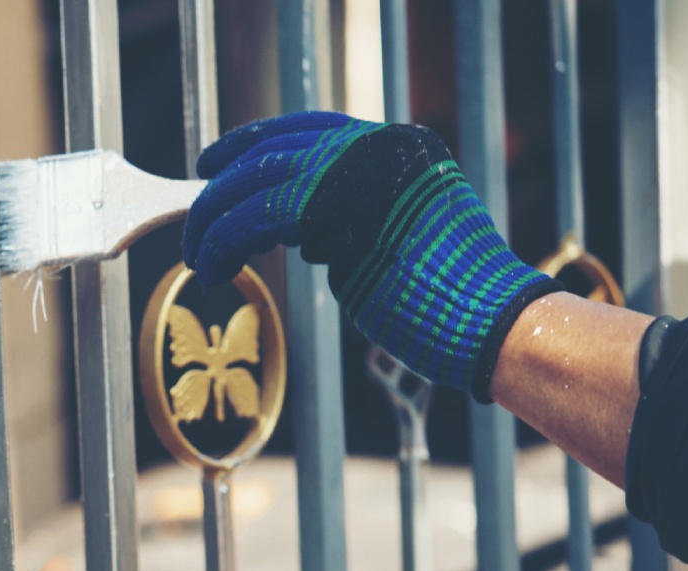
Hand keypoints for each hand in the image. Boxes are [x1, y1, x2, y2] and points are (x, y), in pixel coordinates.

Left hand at [182, 111, 563, 400]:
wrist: (495, 323)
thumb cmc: (448, 301)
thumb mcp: (395, 240)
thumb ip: (347, 219)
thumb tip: (291, 226)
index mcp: (398, 148)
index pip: (308, 129)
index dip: (253, 142)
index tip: (213, 164)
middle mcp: (381, 147)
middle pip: (275, 151)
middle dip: (221, 188)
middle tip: (192, 225)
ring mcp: (365, 174)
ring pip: (260, 182)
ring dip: (215, 224)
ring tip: (198, 262)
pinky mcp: (344, 212)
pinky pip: (260, 217)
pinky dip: (225, 245)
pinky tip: (215, 272)